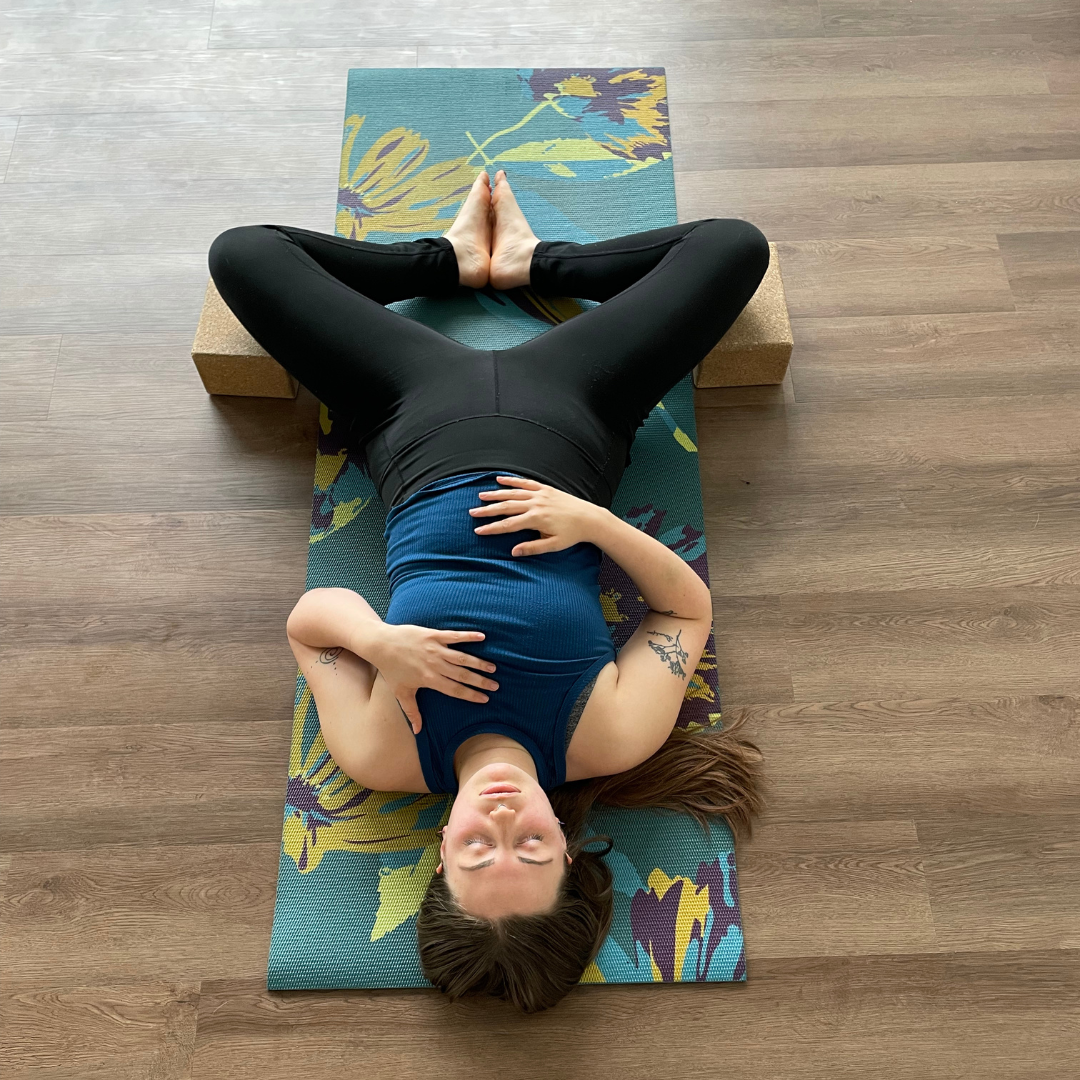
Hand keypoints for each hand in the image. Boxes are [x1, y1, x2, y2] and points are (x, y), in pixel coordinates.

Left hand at [374, 624, 497, 733]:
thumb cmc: (391, 670)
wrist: (381, 644)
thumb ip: (412, 712)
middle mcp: (435, 665)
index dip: (471, 695)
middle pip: (462, 675)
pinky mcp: (434, 635)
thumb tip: (418, 731)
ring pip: (462, 657)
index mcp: (429, 680)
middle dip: (480, 681)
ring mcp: (435, 649)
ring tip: (493, 667)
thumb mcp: (401, 693)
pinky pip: (455, 636)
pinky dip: (468, 636)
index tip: (485, 699)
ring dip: (478, 662)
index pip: (455, 690)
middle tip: (495, 685)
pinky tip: (482, 636)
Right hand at [468, 476, 601, 555]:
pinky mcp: (545, 489)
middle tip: (472, 512)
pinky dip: (511, 481)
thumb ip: (532, 548)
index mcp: (535, 519)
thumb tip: (513, 551)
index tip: (478, 530)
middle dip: (488, 510)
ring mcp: (539, 495)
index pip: (508, 524)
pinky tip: (499, 480)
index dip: (492, 528)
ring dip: (495, 495)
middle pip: (506, 507)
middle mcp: (535, 505)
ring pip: (512, 494)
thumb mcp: (553, 545)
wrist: (589, 518)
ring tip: (480, 496)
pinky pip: (525, 483)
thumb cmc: (571, 534)